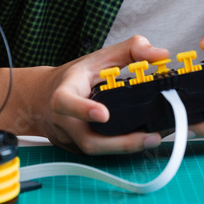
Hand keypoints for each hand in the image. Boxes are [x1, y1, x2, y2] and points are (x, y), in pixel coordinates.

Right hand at [34, 35, 169, 154]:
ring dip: (125, 149)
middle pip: (87, 140)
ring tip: (152, 139)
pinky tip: (141, 141)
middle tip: (150, 136)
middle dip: (119, 143)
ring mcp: (70, 138)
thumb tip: (161, 54)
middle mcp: (64, 120)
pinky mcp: (77, 149)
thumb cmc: (74, 77)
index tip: (104, 114)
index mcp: (64, 92)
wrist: (42, 98)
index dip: (82, 109)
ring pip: (96, 151)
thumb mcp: (98, 57)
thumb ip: (130, 50)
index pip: (66, 102)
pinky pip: (99, 153)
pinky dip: (121, 149)